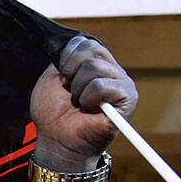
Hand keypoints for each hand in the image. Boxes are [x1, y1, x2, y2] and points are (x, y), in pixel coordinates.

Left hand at [30, 36, 136, 170]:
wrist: (56, 139)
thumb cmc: (53, 112)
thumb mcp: (52, 77)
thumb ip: (64, 57)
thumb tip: (75, 42)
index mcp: (96, 64)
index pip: (84, 44)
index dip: (66, 61)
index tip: (62, 79)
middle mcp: (112, 71)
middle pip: (90, 51)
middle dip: (70, 74)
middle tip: (71, 94)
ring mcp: (122, 83)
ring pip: (94, 68)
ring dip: (78, 89)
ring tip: (81, 104)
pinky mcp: (128, 98)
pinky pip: (103, 86)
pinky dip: (89, 98)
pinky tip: (90, 109)